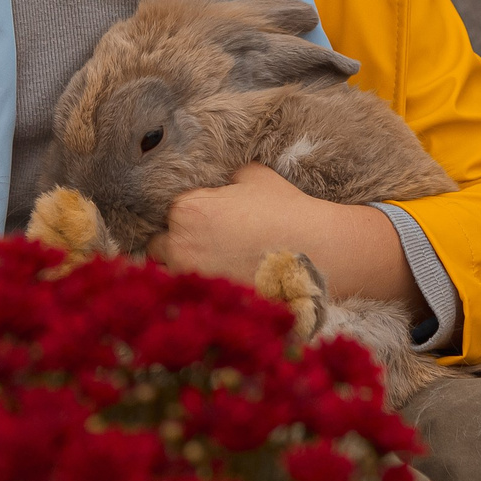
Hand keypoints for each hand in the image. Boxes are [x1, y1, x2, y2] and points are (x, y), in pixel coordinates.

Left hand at [149, 163, 423, 316]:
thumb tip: (220, 184)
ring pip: (171, 275)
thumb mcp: (255, 177)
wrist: (320, 251)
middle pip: (160, 246)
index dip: (190, 216)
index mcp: (186, 210)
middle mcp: (179, 246)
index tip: (209, 221)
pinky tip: (226, 283)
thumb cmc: (287, 210)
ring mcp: (192, 279)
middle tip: (210, 245)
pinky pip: (193, 298)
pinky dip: (204, 293)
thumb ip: (226, 179)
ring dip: (185, 271)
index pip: (170, 212)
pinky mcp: (209, 303)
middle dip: (178, 244)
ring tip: (215, 267)